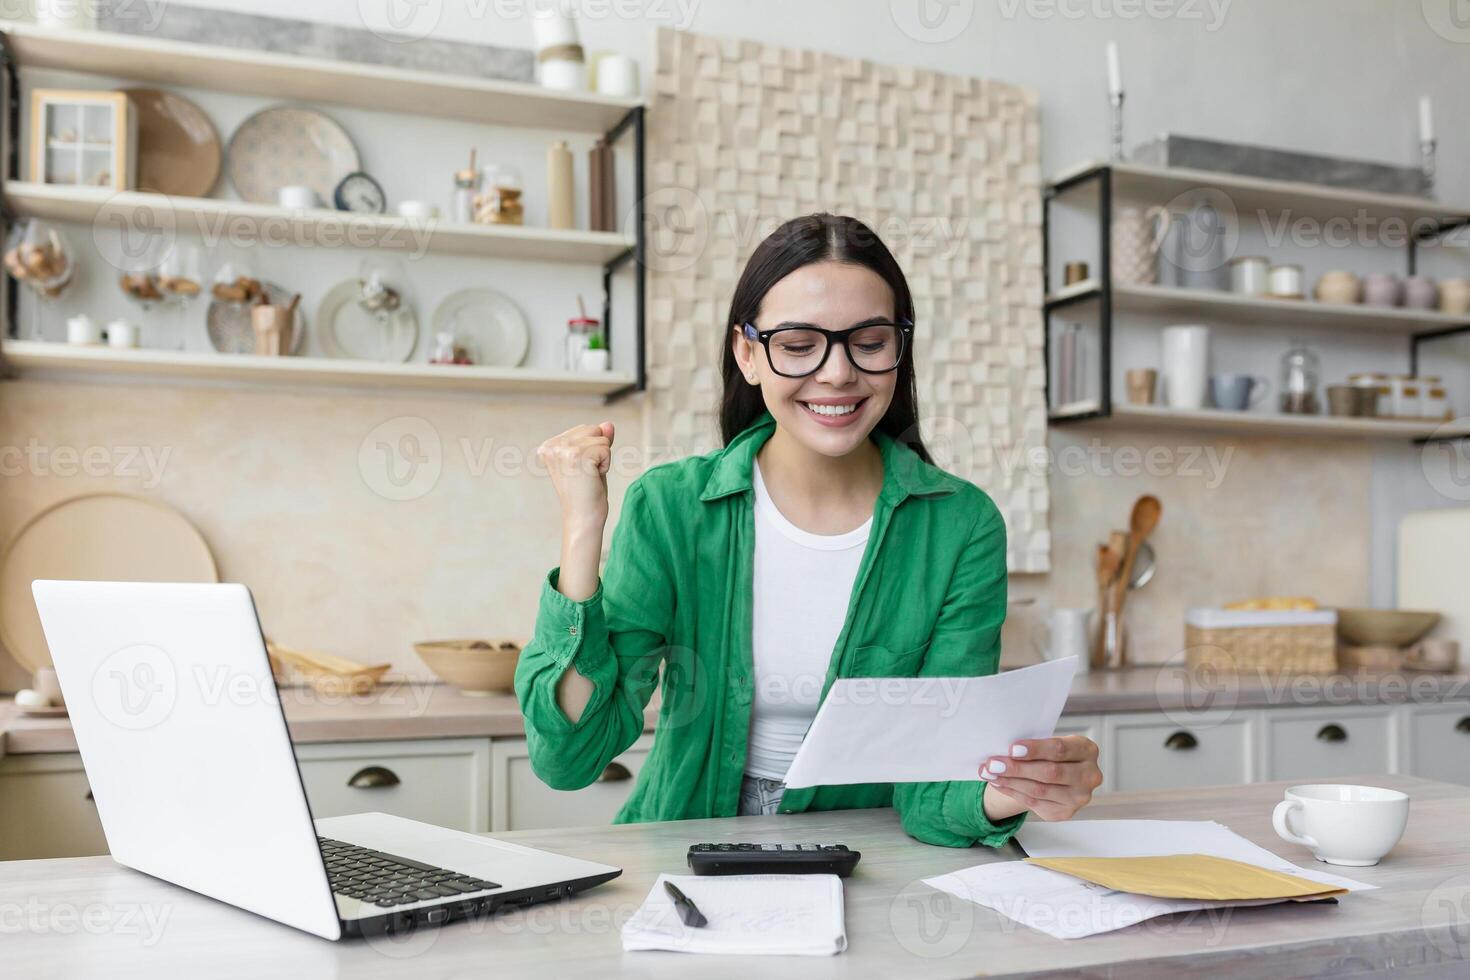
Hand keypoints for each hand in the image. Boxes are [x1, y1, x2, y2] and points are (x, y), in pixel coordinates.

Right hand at [537, 421, 615, 529]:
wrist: (583, 519)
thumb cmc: (587, 493)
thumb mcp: (592, 461)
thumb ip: (598, 440)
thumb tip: (608, 424)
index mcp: (549, 446)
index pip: (585, 429)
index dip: (592, 450)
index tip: (580, 471)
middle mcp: (552, 446)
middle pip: (593, 429)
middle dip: (598, 451)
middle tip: (586, 475)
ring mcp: (563, 450)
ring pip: (601, 439)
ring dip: (602, 459)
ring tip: (589, 477)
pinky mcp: (576, 455)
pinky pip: (606, 448)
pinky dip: (606, 464)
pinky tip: (592, 479)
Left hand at [980, 735, 1101, 821]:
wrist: (1058, 775)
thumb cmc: (1051, 753)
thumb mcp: (1050, 743)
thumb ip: (1035, 746)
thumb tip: (1002, 750)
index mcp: (1087, 750)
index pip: (1060, 749)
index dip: (1035, 750)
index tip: (1012, 749)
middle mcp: (1089, 775)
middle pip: (1050, 773)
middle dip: (1018, 768)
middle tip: (993, 764)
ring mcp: (1079, 797)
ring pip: (1040, 790)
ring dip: (1010, 781)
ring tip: (990, 773)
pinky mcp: (1065, 812)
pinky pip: (1034, 802)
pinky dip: (1012, 792)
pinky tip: (998, 783)